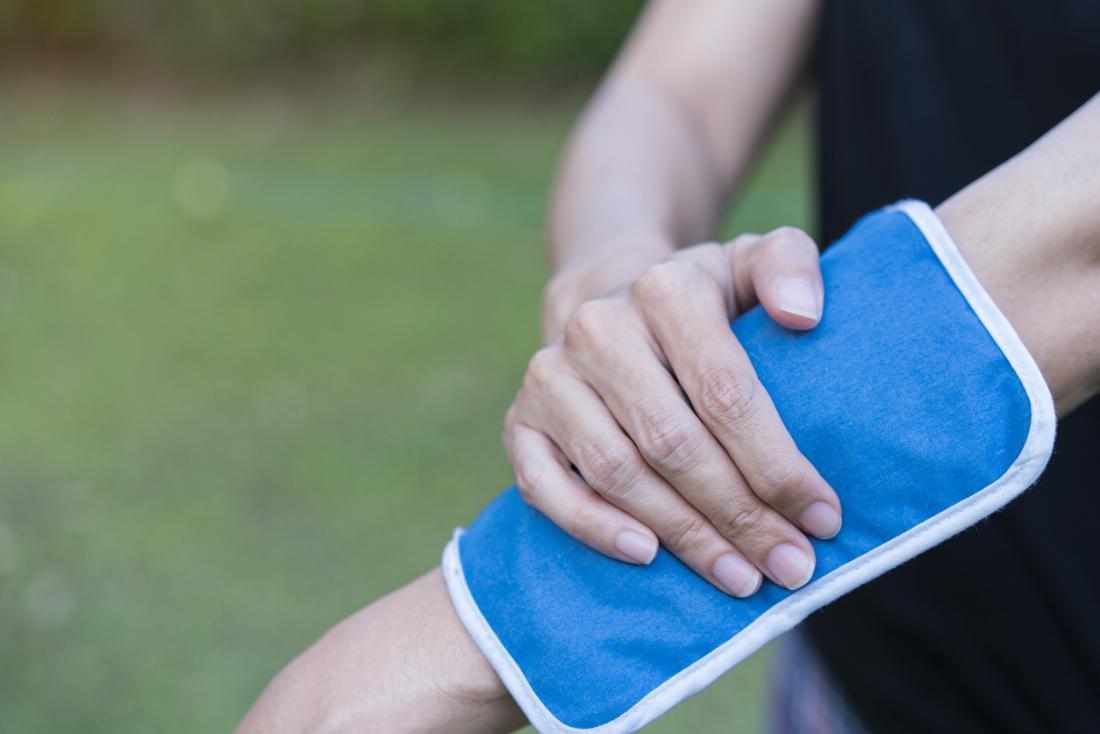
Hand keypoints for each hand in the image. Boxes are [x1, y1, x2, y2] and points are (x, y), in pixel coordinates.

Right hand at [504, 228, 840, 596]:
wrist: (608, 303)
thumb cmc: (700, 303)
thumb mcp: (750, 265)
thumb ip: (789, 266)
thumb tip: (803, 315)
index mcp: (664, 289)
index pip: (725, 392)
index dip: (776, 464)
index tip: (821, 515)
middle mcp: (599, 329)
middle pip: (673, 442)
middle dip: (738, 514)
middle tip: (789, 564)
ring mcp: (551, 376)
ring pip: (618, 472)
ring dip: (682, 534)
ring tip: (739, 576)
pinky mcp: (521, 420)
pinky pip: (545, 486)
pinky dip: (593, 526)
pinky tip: (646, 555)